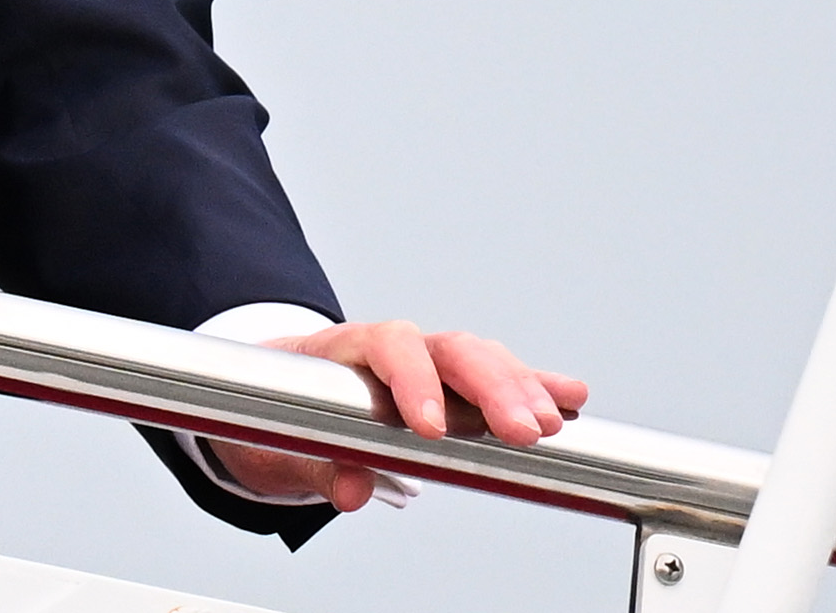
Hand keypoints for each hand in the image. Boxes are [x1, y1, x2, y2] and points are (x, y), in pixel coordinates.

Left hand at [208, 321, 588, 511]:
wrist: (265, 394)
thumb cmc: (270, 411)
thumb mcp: (273, 441)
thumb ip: (314, 464)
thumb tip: (350, 490)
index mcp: (343, 350)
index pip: (385, 346)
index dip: (412, 380)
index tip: (431, 426)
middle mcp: (391, 347)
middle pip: (448, 349)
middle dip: (489, 387)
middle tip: (522, 430)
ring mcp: (424, 362)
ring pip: (478, 359)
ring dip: (519, 387)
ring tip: (551, 422)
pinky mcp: (449, 384)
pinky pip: (495, 379)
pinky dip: (533, 385)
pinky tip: (570, 397)